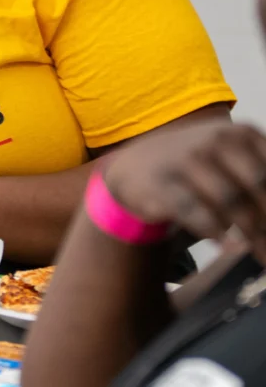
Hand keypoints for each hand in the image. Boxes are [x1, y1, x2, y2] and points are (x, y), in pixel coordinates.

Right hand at [103, 119, 265, 258]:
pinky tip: (225, 246)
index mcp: (240, 134)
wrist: (134, 166)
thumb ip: (258, 176)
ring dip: (249, 232)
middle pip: (256, 182)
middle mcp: (215, 140)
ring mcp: (187, 159)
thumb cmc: (192, 166)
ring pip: (229, 199)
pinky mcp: (164, 184)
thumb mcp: (229, 156)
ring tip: (258, 252)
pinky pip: (195, 211)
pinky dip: (214, 231)